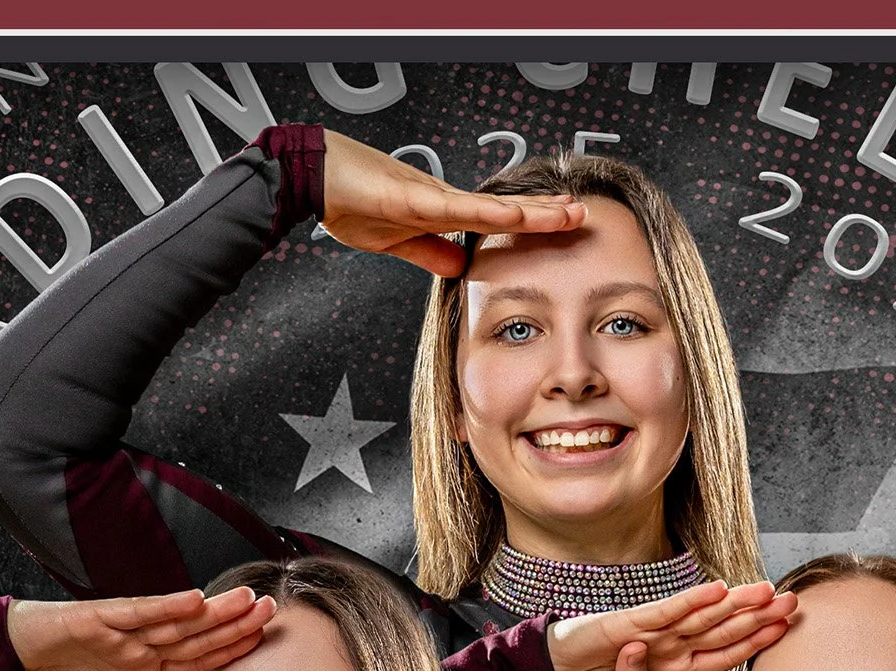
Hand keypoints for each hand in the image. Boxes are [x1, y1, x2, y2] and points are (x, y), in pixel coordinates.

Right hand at [8, 586, 273, 670]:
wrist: (8, 660)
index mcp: (143, 666)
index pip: (197, 657)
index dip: (229, 649)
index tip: (261, 640)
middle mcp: (139, 645)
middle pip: (197, 635)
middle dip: (235, 624)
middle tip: (272, 609)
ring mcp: (121, 630)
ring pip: (177, 620)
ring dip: (214, 612)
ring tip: (247, 601)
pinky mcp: (98, 617)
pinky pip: (138, 612)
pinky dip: (166, 607)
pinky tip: (195, 601)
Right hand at [321, 128, 582, 276]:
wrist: (311, 178)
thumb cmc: (347, 202)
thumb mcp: (395, 241)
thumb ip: (428, 252)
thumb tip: (460, 266)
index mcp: (440, 211)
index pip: (496, 220)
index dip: (531, 222)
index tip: (563, 226)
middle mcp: (444, 198)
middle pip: (505, 208)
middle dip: (546, 214)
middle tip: (584, 215)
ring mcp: (432, 196)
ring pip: (493, 205)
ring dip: (532, 210)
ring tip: (568, 212)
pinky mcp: (415, 199)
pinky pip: (460, 208)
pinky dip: (490, 212)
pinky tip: (518, 213)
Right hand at [549, 581, 797, 670]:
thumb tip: (642, 656)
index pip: (723, 655)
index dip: (753, 641)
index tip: (784, 629)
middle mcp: (670, 648)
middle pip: (723, 631)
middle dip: (759, 616)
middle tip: (794, 601)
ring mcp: (652, 633)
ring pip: (703, 617)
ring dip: (736, 604)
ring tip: (768, 591)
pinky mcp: (628, 621)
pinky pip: (665, 611)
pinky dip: (689, 601)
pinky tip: (716, 591)